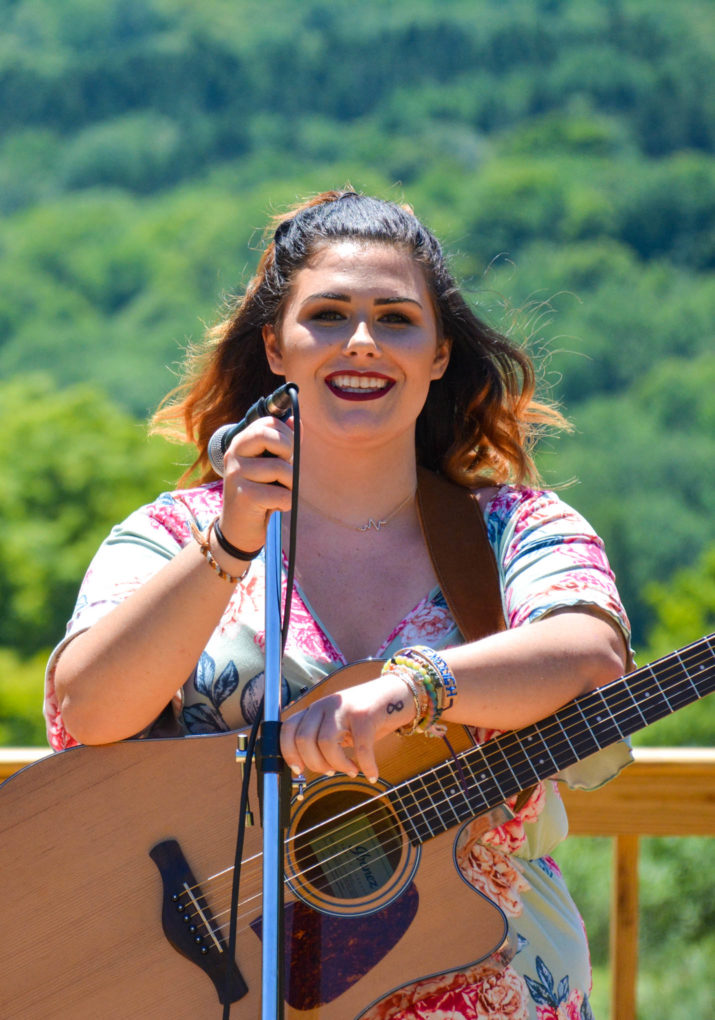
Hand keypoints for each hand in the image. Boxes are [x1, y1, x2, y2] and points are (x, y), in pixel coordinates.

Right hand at [218, 415, 294, 556]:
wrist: (238, 529)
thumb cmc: (259, 494)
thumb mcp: (271, 465)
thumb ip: (284, 443)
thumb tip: (296, 419)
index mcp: (241, 443)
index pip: (268, 422)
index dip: (287, 434)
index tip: (289, 451)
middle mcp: (234, 454)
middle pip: (268, 435)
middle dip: (289, 451)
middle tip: (288, 469)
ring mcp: (236, 474)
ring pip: (281, 469)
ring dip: (291, 484)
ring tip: (282, 492)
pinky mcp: (244, 496)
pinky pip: (282, 495)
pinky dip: (286, 503)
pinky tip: (276, 507)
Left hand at [280, 673, 414, 782]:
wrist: (395, 693)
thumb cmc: (366, 716)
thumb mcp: (337, 723)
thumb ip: (322, 737)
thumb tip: (308, 765)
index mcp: (315, 709)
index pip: (288, 729)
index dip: (289, 753)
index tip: (300, 770)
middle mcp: (325, 705)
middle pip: (304, 739)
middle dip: (315, 764)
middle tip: (330, 772)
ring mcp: (344, 707)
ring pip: (326, 743)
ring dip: (338, 765)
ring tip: (350, 770)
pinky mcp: (365, 714)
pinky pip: (361, 748)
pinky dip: (367, 766)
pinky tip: (372, 774)